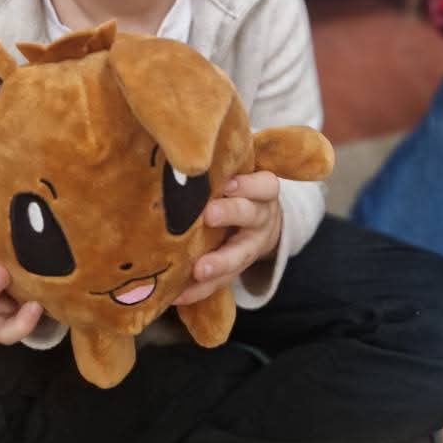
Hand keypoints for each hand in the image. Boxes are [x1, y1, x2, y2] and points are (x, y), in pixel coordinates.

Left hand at [172, 171, 281, 306]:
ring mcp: (251, 247)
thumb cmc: (239, 191)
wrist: (262, 225)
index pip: (265, 185)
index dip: (248, 184)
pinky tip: (178, 295)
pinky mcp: (236, 270)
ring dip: (218, 264)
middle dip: (230, 214)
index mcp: (263, 192)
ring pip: (239, 256)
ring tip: (198, 270)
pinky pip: (221, 282)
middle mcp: (261, 218)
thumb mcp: (241, 175)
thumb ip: (223, 166)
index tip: (228, 183)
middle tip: (208, 214)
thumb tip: (184, 148)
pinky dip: (199, 291)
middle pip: (250, 215)